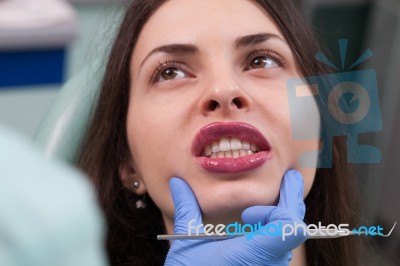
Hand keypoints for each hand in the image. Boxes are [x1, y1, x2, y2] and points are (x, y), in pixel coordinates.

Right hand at [165, 170, 306, 265]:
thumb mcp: (187, 245)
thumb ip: (187, 208)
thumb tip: (177, 181)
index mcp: (250, 255)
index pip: (290, 228)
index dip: (281, 209)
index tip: (248, 213)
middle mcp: (267, 265)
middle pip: (295, 229)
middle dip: (291, 200)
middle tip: (290, 178)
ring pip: (291, 240)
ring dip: (285, 217)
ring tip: (274, 202)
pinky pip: (282, 251)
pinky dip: (279, 233)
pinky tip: (262, 226)